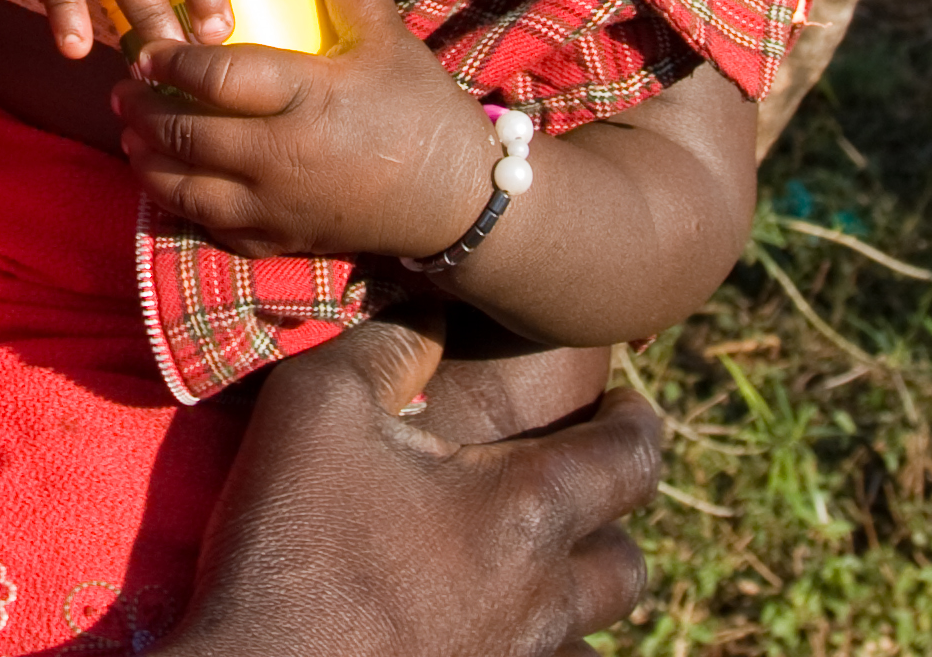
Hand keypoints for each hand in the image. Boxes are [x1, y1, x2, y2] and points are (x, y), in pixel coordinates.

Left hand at [114, 0, 493, 259]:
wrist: (455, 195)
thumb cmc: (420, 107)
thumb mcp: (387, 37)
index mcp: (305, 95)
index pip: (216, 75)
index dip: (170, 61)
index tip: (143, 47)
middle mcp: (280, 154)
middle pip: (186, 132)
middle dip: (144, 110)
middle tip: (123, 88)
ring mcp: (276, 204)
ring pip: (186, 186)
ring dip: (148, 158)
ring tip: (130, 134)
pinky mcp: (280, 239)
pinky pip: (211, 226)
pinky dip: (179, 203)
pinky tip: (166, 180)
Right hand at [163, 317, 657, 656]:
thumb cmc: (293, 542)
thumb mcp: (318, 406)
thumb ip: (386, 345)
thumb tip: (433, 309)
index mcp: (527, 509)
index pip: (631, 458)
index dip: (638, 423)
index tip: (628, 405)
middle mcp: (544, 596)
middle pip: (629, 563)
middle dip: (617, 518)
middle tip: (585, 484)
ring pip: (595, 634)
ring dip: (582, 594)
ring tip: (542, 564)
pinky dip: (542, 652)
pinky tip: (497, 630)